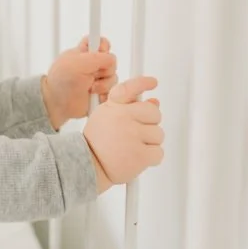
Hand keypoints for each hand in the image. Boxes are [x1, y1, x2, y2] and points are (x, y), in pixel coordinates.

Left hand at [42, 37, 117, 129]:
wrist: (57, 105)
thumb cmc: (60, 83)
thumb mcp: (78, 63)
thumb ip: (98, 57)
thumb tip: (111, 60)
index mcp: (83, 53)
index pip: (99, 41)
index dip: (103, 46)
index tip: (100, 52)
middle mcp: (91, 65)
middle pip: (110, 60)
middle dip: (104, 69)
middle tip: (91, 75)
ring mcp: (96, 79)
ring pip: (113, 77)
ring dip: (103, 84)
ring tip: (90, 89)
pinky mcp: (100, 92)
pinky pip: (112, 91)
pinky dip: (105, 94)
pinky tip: (94, 96)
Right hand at [83, 76, 163, 192]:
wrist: (88, 166)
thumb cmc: (97, 142)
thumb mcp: (105, 116)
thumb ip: (129, 105)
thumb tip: (154, 102)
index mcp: (114, 107)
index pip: (130, 88)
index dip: (143, 83)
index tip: (153, 82)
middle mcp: (123, 118)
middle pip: (154, 114)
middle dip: (149, 124)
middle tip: (136, 133)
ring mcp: (132, 136)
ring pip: (158, 135)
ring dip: (150, 143)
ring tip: (132, 147)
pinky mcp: (140, 155)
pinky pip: (158, 153)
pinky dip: (151, 158)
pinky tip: (136, 157)